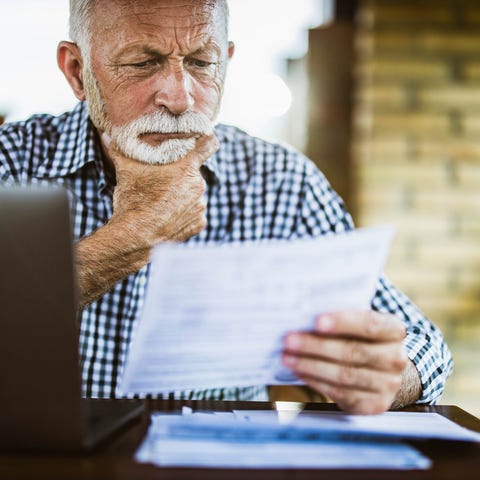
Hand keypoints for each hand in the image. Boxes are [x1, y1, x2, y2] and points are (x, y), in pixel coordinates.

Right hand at [104, 134, 218, 244]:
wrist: (136, 238)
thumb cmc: (132, 201)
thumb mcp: (125, 170)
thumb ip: (120, 149)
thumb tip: (106, 134)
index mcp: (187, 168)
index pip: (208, 144)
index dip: (206, 139)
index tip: (203, 139)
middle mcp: (199, 186)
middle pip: (195, 172)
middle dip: (182, 173)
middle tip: (164, 179)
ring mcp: (201, 206)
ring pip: (194, 193)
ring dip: (184, 194)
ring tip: (163, 201)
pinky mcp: (200, 224)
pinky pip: (195, 213)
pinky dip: (185, 213)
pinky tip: (168, 216)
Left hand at [282, 311, 410, 413]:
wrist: (384, 370)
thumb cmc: (361, 338)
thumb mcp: (358, 322)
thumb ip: (339, 318)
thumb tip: (303, 315)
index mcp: (394, 330)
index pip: (369, 324)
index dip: (343, 322)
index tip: (316, 321)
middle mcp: (396, 358)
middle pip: (352, 352)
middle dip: (316, 346)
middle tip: (289, 340)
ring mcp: (388, 384)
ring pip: (344, 375)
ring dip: (310, 366)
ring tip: (287, 357)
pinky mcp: (374, 404)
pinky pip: (341, 394)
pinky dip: (316, 382)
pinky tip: (300, 372)